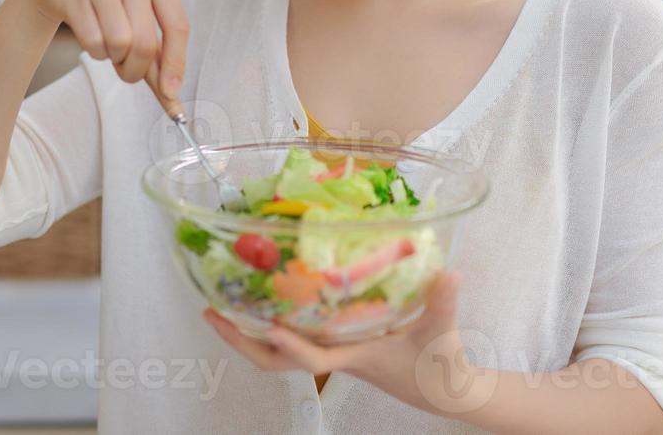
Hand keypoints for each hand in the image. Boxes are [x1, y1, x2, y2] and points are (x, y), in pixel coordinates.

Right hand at [18, 0, 188, 109]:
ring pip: (119, 44)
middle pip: (145, 44)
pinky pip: (93, 42)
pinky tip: (92, 35)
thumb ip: (157, 51)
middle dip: (136, 69)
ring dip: (114, 57)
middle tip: (128, 71)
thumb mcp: (138, 10)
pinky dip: (95, 51)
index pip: (178, 26)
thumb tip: (171, 96)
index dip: (175, 65)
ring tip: (109, 44)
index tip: (171, 95)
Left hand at [203, 271, 488, 419]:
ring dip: (247, 332)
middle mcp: (334, 355)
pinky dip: (272, 321)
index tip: (270, 329)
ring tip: (219, 304)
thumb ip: (443, 304)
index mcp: (354, 357)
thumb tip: (451, 273)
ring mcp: (331, 350)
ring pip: (277, 351)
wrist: (443, 390)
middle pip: (275, 360)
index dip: (292, 347)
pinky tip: (262, 298)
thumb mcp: (441, 334)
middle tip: (211, 313)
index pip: (314, 359)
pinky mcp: (336, 343)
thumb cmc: (439, 366)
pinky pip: (293, 335)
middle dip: (241, 341)